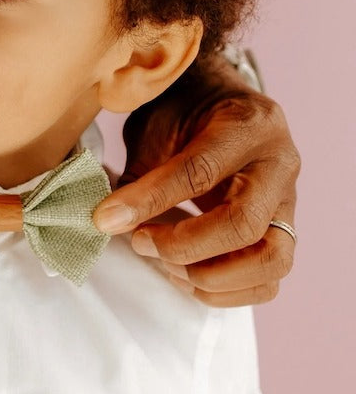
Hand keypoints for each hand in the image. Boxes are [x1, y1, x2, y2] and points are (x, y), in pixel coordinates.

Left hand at [93, 56, 299, 306]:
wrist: (216, 102)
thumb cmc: (184, 112)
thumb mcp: (156, 125)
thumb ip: (141, 176)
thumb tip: (111, 224)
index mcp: (248, 124)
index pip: (200, 172)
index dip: (149, 201)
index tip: (106, 218)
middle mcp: (279, 165)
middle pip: (244, 225)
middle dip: (183, 246)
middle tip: (140, 242)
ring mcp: (288, 203)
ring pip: (270, 260)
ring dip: (210, 276)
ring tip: (166, 265)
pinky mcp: (283, 234)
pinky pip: (268, 281)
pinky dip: (225, 291)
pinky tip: (185, 276)